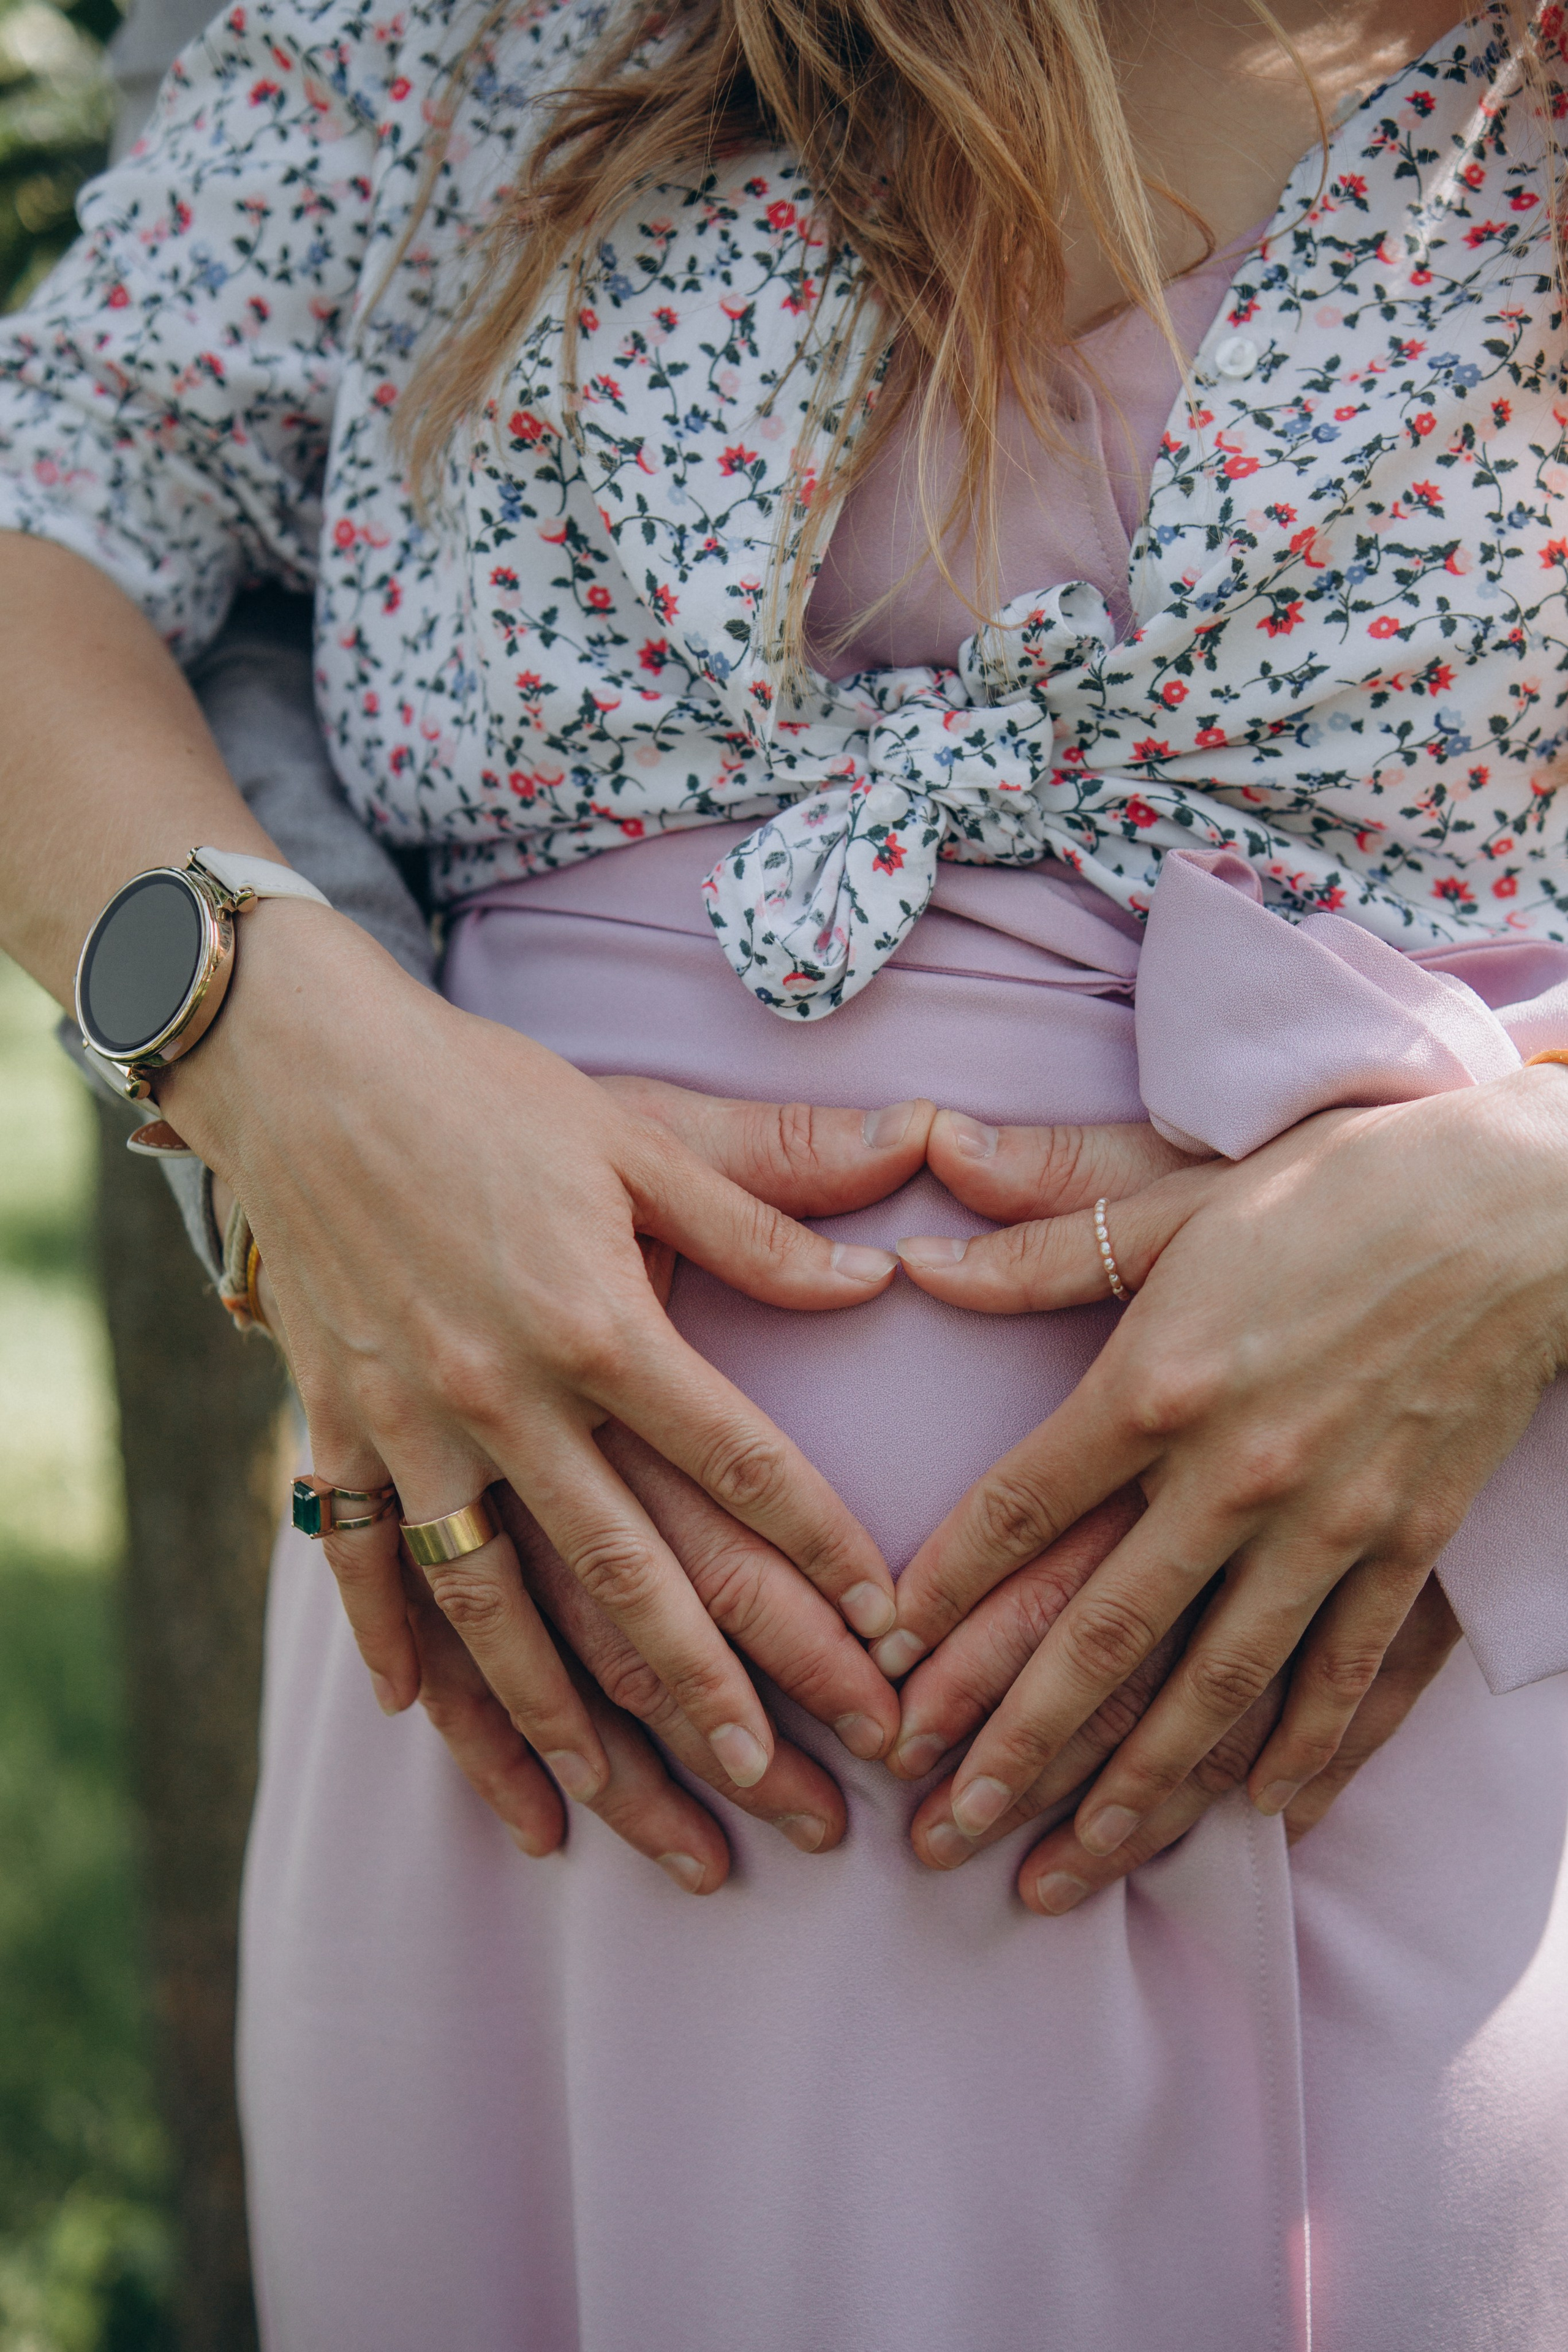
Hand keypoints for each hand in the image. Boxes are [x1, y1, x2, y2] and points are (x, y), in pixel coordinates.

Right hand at [171, 902, 922, 1824]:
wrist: (302, 1065)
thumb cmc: (487, 1090)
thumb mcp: (637, 1129)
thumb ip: (761, 1209)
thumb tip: (875, 1275)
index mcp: (598, 1321)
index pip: (737, 1462)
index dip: (821, 1551)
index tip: (889, 1634)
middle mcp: (504, 1396)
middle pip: (627, 1576)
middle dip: (715, 1697)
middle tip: (788, 1801)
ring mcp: (409, 1426)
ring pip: (494, 1612)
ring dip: (563, 1727)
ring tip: (625, 1822)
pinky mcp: (333, 1426)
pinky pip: (357, 1563)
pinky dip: (390, 1646)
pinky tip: (426, 1725)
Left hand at [887, 1075, 1567, 1861]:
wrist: (1520, 1212)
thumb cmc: (1338, 1189)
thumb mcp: (1179, 1199)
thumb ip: (1045, 1240)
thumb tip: (916, 1254)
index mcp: (1155, 1381)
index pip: (1018, 1508)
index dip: (943, 1595)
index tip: (883, 1669)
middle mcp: (1232, 1473)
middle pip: (1099, 1634)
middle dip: (1011, 1745)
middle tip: (940, 1834)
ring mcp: (1327, 1523)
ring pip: (1215, 1687)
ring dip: (1135, 1790)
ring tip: (1066, 1871)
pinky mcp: (1408, 1546)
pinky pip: (1347, 1677)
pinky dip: (1302, 1755)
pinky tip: (1256, 1819)